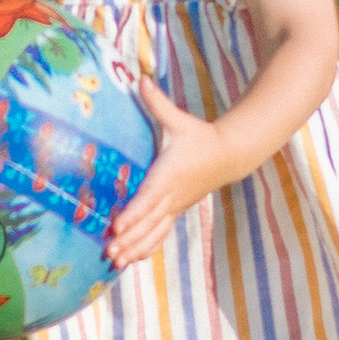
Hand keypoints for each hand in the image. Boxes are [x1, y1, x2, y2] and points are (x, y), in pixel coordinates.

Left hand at [105, 70, 224, 267]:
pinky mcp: (177, 211)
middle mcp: (172, 194)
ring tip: (116, 262)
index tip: (116, 225)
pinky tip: (132, 260)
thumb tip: (140, 78)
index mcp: (169, 174)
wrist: (229, 154)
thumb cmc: (199, 136)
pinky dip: (147, 247)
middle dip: (128, 238)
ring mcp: (176, 206)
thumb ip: (157, 102)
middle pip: (148, 221)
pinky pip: (161, 233)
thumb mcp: (179, 119)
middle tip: (109, 251)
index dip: (133, 213)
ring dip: (135, 248)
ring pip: (154, 233)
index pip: (149, 197)